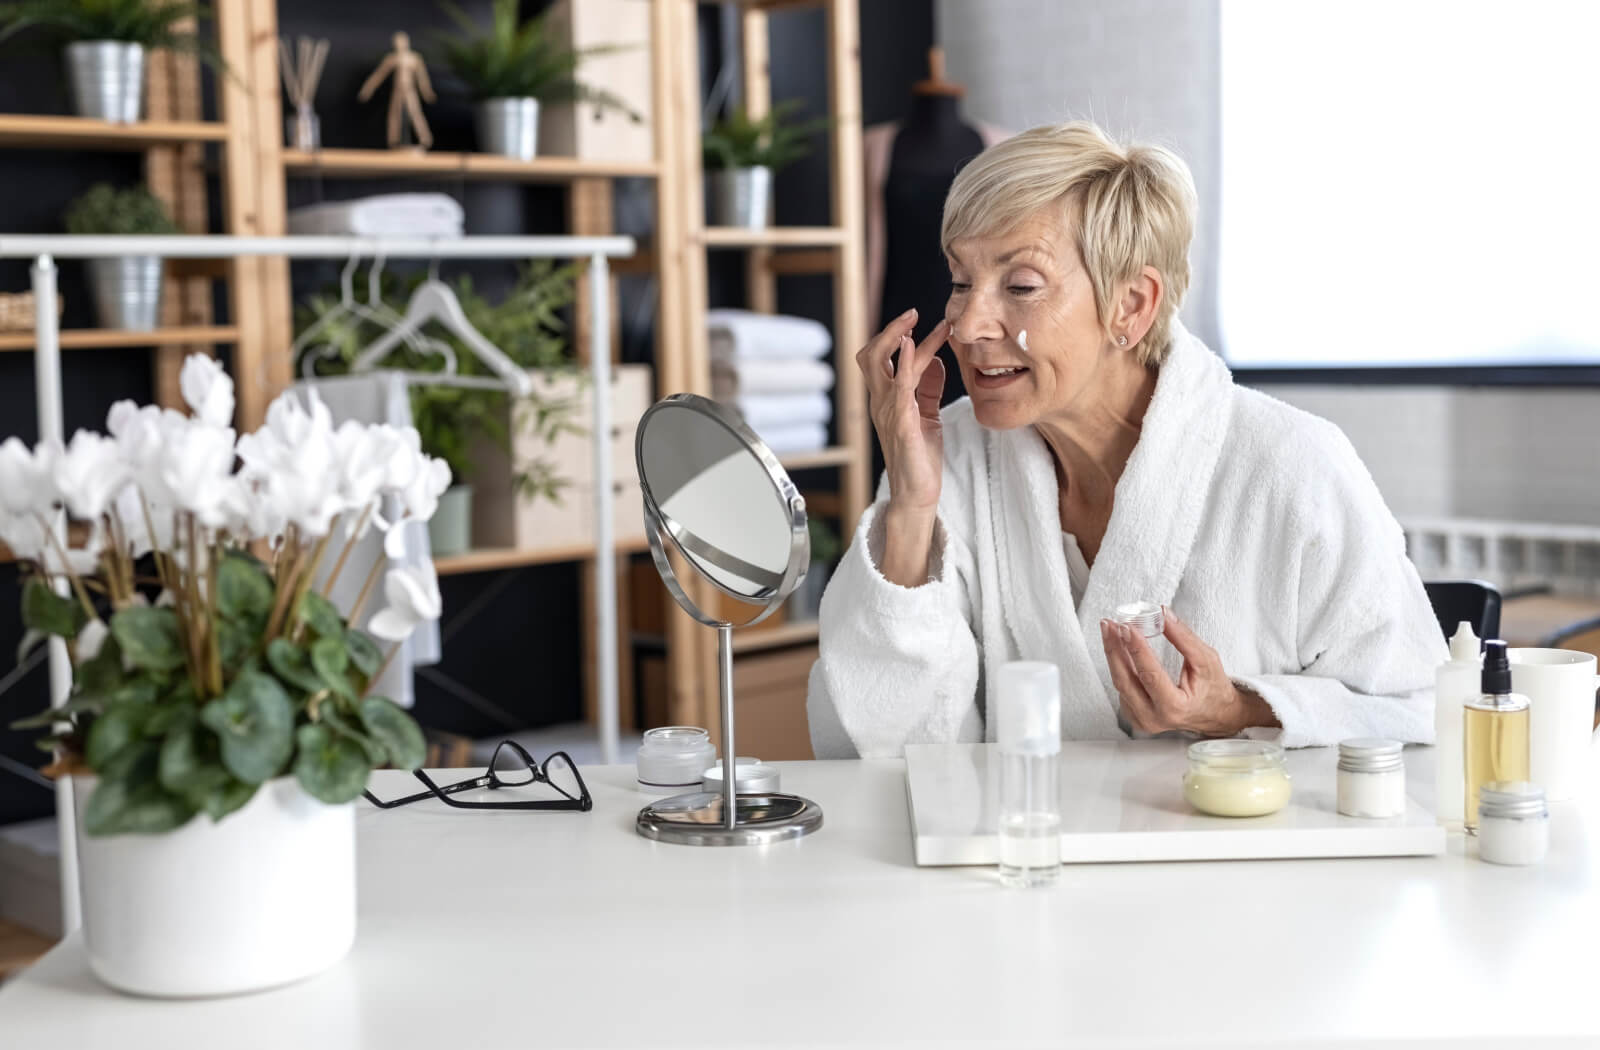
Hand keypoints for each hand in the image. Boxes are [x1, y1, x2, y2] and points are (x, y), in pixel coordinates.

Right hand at [857, 309, 949, 518]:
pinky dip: (904, 362)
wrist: (917, 493)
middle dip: (889, 329)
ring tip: (915, 321)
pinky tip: (911, 345)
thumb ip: (928, 388)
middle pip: (871, 355)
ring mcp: (888, 411)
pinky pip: (899, 386)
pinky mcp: (901, 422)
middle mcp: (882, 402)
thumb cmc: (920, 458)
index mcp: (887, 400)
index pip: (888, 359)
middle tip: (912, 313)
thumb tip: (935, 361)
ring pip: (879, 364)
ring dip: (898, 338)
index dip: (905, 337)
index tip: (935, 323)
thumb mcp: (927, 415)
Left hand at [1099, 606, 1279, 736]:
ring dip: (1113, 654)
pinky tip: (1118, 647)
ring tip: (1110, 630)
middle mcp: (1154, 717)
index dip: (1136, 648)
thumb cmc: (1213, 688)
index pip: (1149, 674)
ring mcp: (1142, 719)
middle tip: (1109, 624)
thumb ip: (1183, 637)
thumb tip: (1162, 614)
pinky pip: (1122, 688)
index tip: (1127, 627)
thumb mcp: (1206, 660)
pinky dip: (1119, 665)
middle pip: (1125, 680)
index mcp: (1175, 707)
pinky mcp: (1135, 715)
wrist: (1216, 714)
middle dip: (1114, 648)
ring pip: (1120, 683)